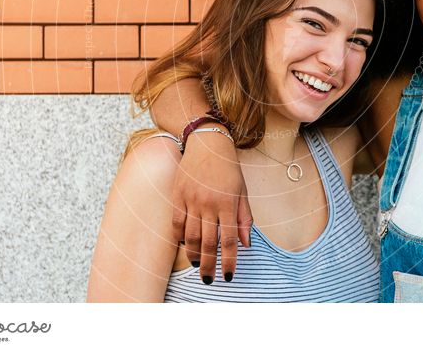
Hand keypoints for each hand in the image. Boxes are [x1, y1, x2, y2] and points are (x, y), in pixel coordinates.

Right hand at [170, 132, 252, 283]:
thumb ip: (244, 218)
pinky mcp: (177, 195)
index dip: (229, 261)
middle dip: (209, 265)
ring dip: (193, 255)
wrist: (207, 143)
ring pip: (190, 236)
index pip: (229, 240)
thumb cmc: (228, 168)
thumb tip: (246, 244)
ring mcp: (191, 200)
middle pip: (208, 243)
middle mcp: (209, 204)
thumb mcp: (242, 191)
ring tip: (196, 265)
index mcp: (228, 204)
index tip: (228, 276)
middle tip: (208, 280)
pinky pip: (176, 223)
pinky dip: (179, 237)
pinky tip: (184, 245)